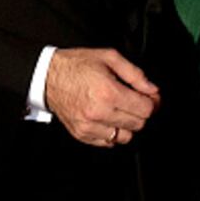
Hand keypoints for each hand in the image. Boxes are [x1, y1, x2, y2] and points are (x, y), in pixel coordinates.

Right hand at [45, 47, 159, 146]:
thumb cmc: (76, 65)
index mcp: (108, 92)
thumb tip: (152, 89)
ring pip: (124, 137)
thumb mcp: (109, 57)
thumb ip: (135, 74)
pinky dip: (112, 133)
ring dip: (127, 125)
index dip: (152, 102)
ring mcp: (89, 125)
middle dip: (140, 112)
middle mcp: (99, 111)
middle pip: (138, 124)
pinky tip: (107, 118)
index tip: (150, 98)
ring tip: (119, 110)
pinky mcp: (81, 134)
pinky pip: (108, 142)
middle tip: (135, 101)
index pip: (145, 109)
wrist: (47, 77)